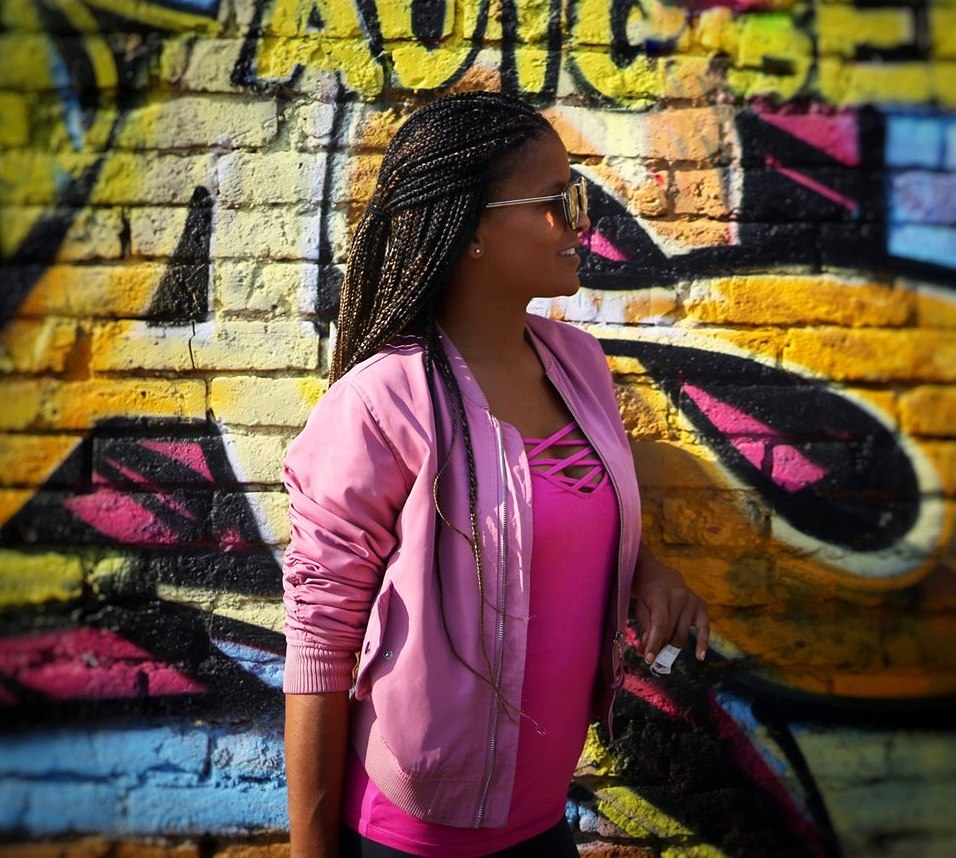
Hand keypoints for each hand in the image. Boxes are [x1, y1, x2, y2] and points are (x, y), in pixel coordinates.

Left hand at [631, 545, 708, 665]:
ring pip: (683, 634)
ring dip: (672, 645)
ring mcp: (692, 600)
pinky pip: (704, 629)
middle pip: (671, 631)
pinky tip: (700, 656)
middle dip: (661, 646)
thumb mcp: (641, 608)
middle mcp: (679, 595)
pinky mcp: (701, 606)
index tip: (648, 659)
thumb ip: (645, 628)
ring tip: (662, 648)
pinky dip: (702, 644)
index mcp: (660, 594)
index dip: (654, 643)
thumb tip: (649, 649)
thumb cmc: (648, 595)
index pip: (659, 623)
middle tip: (653, 653)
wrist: (661, 576)